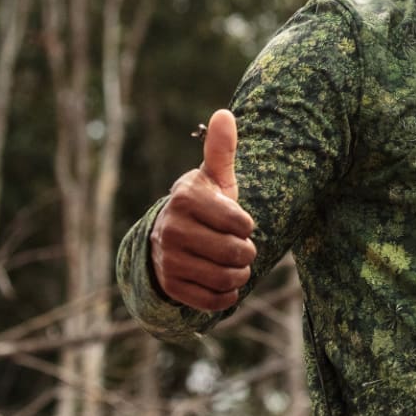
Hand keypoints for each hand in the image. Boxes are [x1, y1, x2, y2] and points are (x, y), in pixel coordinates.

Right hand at [150, 109, 255, 310]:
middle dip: (246, 253)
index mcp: (186, 198)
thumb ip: (221, 149)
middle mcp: (172, 228)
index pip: (241, 223)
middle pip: (235, 253)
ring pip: (226, 278)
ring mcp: (168, 259)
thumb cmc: (204, 204)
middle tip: (241, 248)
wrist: (169, 238)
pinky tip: (224, 284)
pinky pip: (213, 302)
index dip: (247, 225)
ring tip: (234, 264)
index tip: (238, 222)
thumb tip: (224, 113)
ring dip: (240, 275)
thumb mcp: (214, 177)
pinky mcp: (170, 286)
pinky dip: (227, 296)